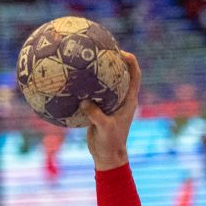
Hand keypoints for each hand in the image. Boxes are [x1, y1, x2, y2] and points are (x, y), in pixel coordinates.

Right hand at [82, 50, 142, 168]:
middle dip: (112, 60)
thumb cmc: (110, 143)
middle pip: (120, 74)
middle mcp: (121, 99)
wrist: (107, 156)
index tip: (121, 52)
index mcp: (129, 101)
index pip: (135, 76)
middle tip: (100, 48)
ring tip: (84, 60)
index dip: (131, 62)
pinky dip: (84, 87)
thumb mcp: (104, 128)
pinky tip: (71, 82)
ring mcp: (110, 103)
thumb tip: (84, 102)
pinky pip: (92, 94)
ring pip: (105, 83)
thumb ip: (95, 115)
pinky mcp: (99, 109)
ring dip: (97, 72)